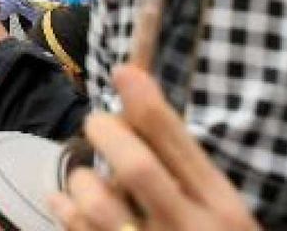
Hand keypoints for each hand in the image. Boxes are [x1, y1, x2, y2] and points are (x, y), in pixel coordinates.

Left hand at [48, 66, 257, 230]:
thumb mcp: (224, 214)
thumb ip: (188, 173)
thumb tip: (141, 105)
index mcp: (223, 210)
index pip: (180, 145)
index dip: (146, 103)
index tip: (124, 72)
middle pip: (136, 166)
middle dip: (107, 132)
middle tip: (97, 123)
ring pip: (98, 204)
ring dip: (82, 180)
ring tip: (86, 178)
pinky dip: (64, 211)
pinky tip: (62, 201)